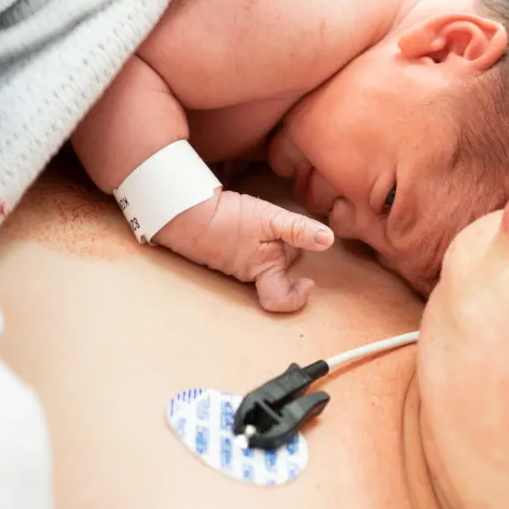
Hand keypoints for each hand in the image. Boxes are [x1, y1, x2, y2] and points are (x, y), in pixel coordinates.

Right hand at [155, 190, 334, 312]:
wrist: (181, 207)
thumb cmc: (225, 218)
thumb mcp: (270, 219)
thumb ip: (299, 230)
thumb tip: (328, 240)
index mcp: (260, 271)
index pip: (281, 301)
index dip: (298, 297)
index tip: (308, 281)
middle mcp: (246, 272)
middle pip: (276, 276)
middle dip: (288, 257)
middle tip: (292, 235)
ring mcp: (231, 261)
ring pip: (262, 262)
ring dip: (274, 245)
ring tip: (274, 225)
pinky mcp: (221, 248)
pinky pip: (247, 250)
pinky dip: (258, 238)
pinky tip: (255, 220)